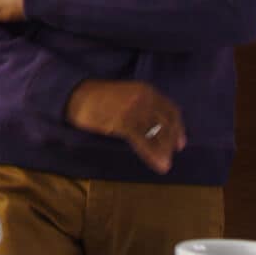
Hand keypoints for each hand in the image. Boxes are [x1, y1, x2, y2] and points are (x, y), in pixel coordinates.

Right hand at [65, 79, 187, 173]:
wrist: (74, 95)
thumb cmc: (96, 97)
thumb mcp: (125, 95)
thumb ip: (141, 105)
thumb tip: (155, 127)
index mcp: (146, 90)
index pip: (170, 110)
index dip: (178, 128)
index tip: (181, 143)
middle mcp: (144, 98)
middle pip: (166, 123)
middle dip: (171, 141)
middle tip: (171, 156)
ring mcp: (134, 109)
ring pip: (156, 133)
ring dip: (163, 151)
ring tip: (166, 164)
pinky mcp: (123, 120)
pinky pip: (143, 140)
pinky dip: (152, 154)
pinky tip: (157, 164)